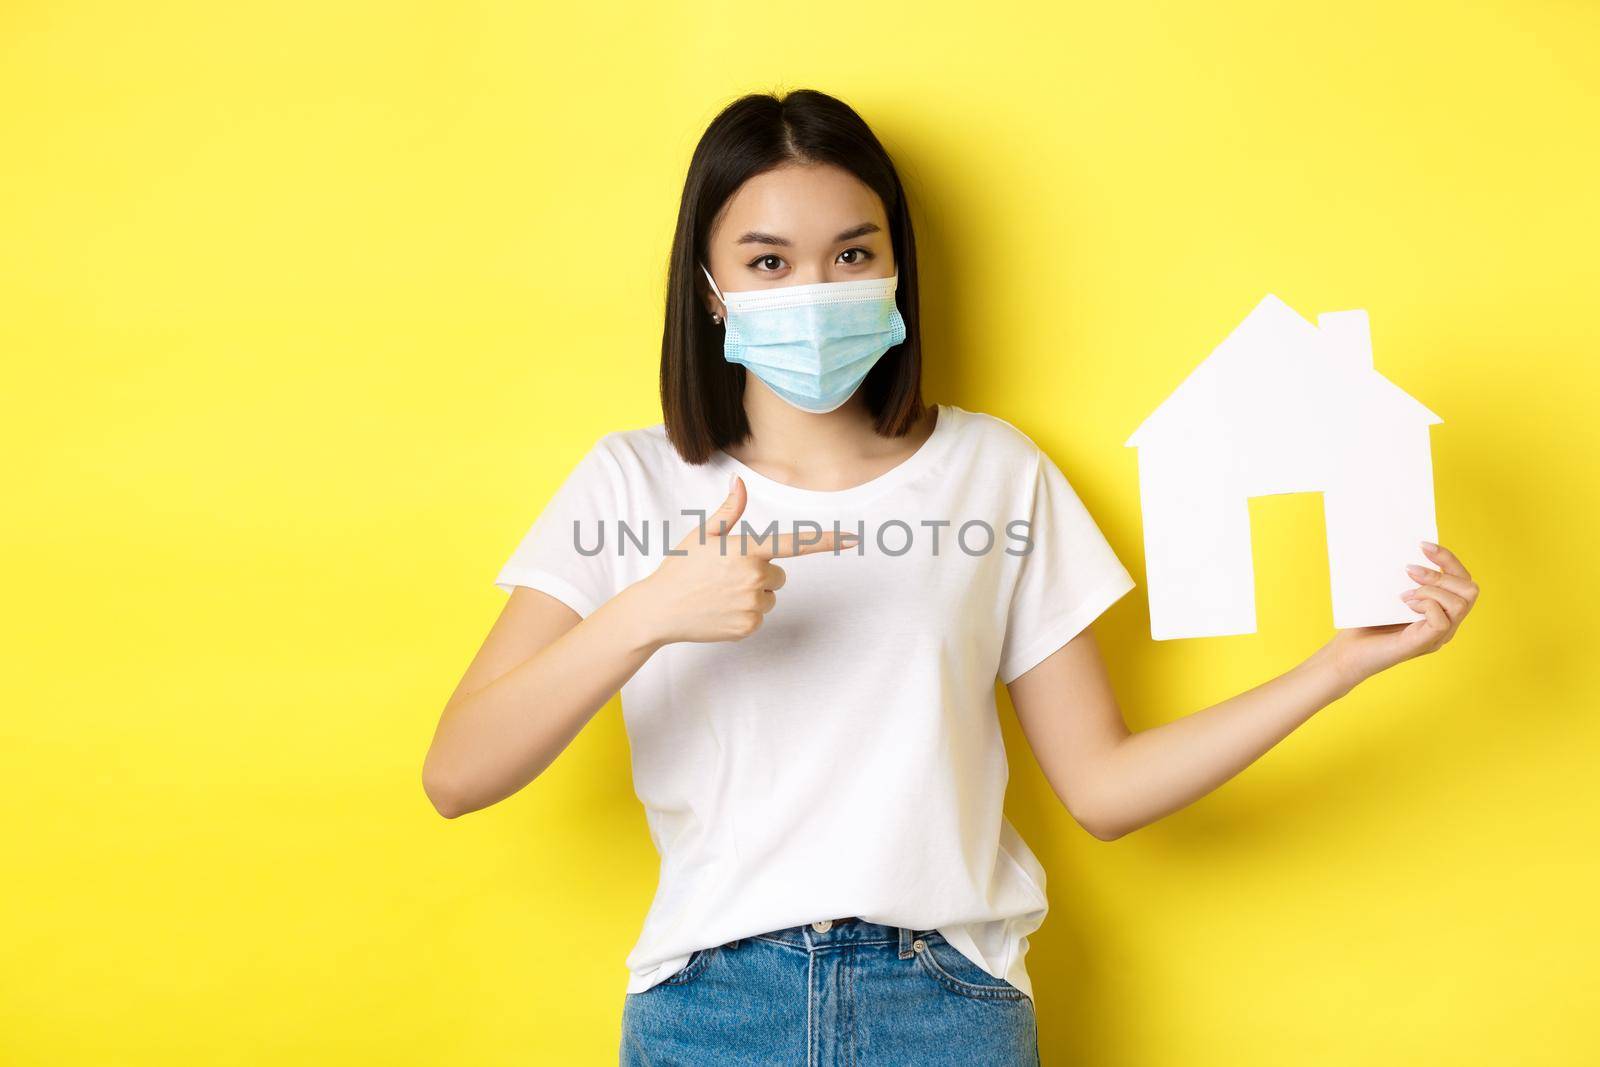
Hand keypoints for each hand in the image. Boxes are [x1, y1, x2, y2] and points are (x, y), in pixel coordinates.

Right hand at [627, 475, 856, 645]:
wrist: (660, 609)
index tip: (854, 537)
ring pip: (770, 596)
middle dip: (760, 573)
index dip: (827, 540)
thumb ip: (730, 512)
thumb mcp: (703, 534)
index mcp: (748, 549)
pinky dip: (744, 614)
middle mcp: (755, 577)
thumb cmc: (681, 567)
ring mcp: (753, 604)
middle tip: (727, 576)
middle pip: (779, 574)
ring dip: (753, 595)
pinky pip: (760, 616)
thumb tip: (740, 483)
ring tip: (721, 594)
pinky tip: (721, 610)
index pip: (795, 543)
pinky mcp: (749, 626)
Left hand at [1323, 541, 1480, 687]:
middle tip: (1409, 571)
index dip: (1447, 558)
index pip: (1463, 579)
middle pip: (1470, 589)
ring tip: (1404, 594)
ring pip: (1460, 603)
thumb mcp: (1390, 594)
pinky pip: (1442, 621)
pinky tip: (1405, 605)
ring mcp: (1439, 636)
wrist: (1349, 652)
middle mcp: (1447, 623)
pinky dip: (1426, 606)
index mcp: (1442, 609)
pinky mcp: (1425, 644)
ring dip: (1431, 590)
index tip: (1423, 545)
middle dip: (1440, 573)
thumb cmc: (1367, 623)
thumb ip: (1405, 578)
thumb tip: (1408, 551)